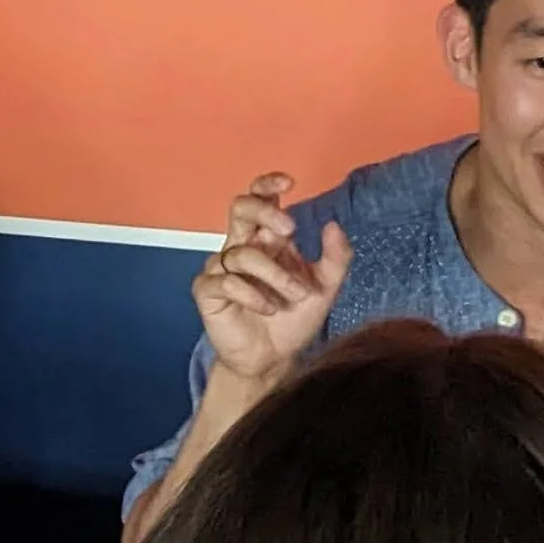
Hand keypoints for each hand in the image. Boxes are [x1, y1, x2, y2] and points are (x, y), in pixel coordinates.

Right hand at [192, 173, 353, 388]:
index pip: (259, 200)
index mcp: (266, 240)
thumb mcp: (325, 289)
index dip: (267, 184)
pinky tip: (266, 308)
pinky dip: (252, 295)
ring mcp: (221, 268)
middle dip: (264, 212)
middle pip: (240, 208)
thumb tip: (334, 225)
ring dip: (274, 276)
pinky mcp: (208, 291)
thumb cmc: (293, 321)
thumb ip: (336, 257)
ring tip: (292, 297)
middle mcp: (241, 247)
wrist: (273, 360)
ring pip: (242, 253)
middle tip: (289, 230)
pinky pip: (226, 281)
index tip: (288, 182)